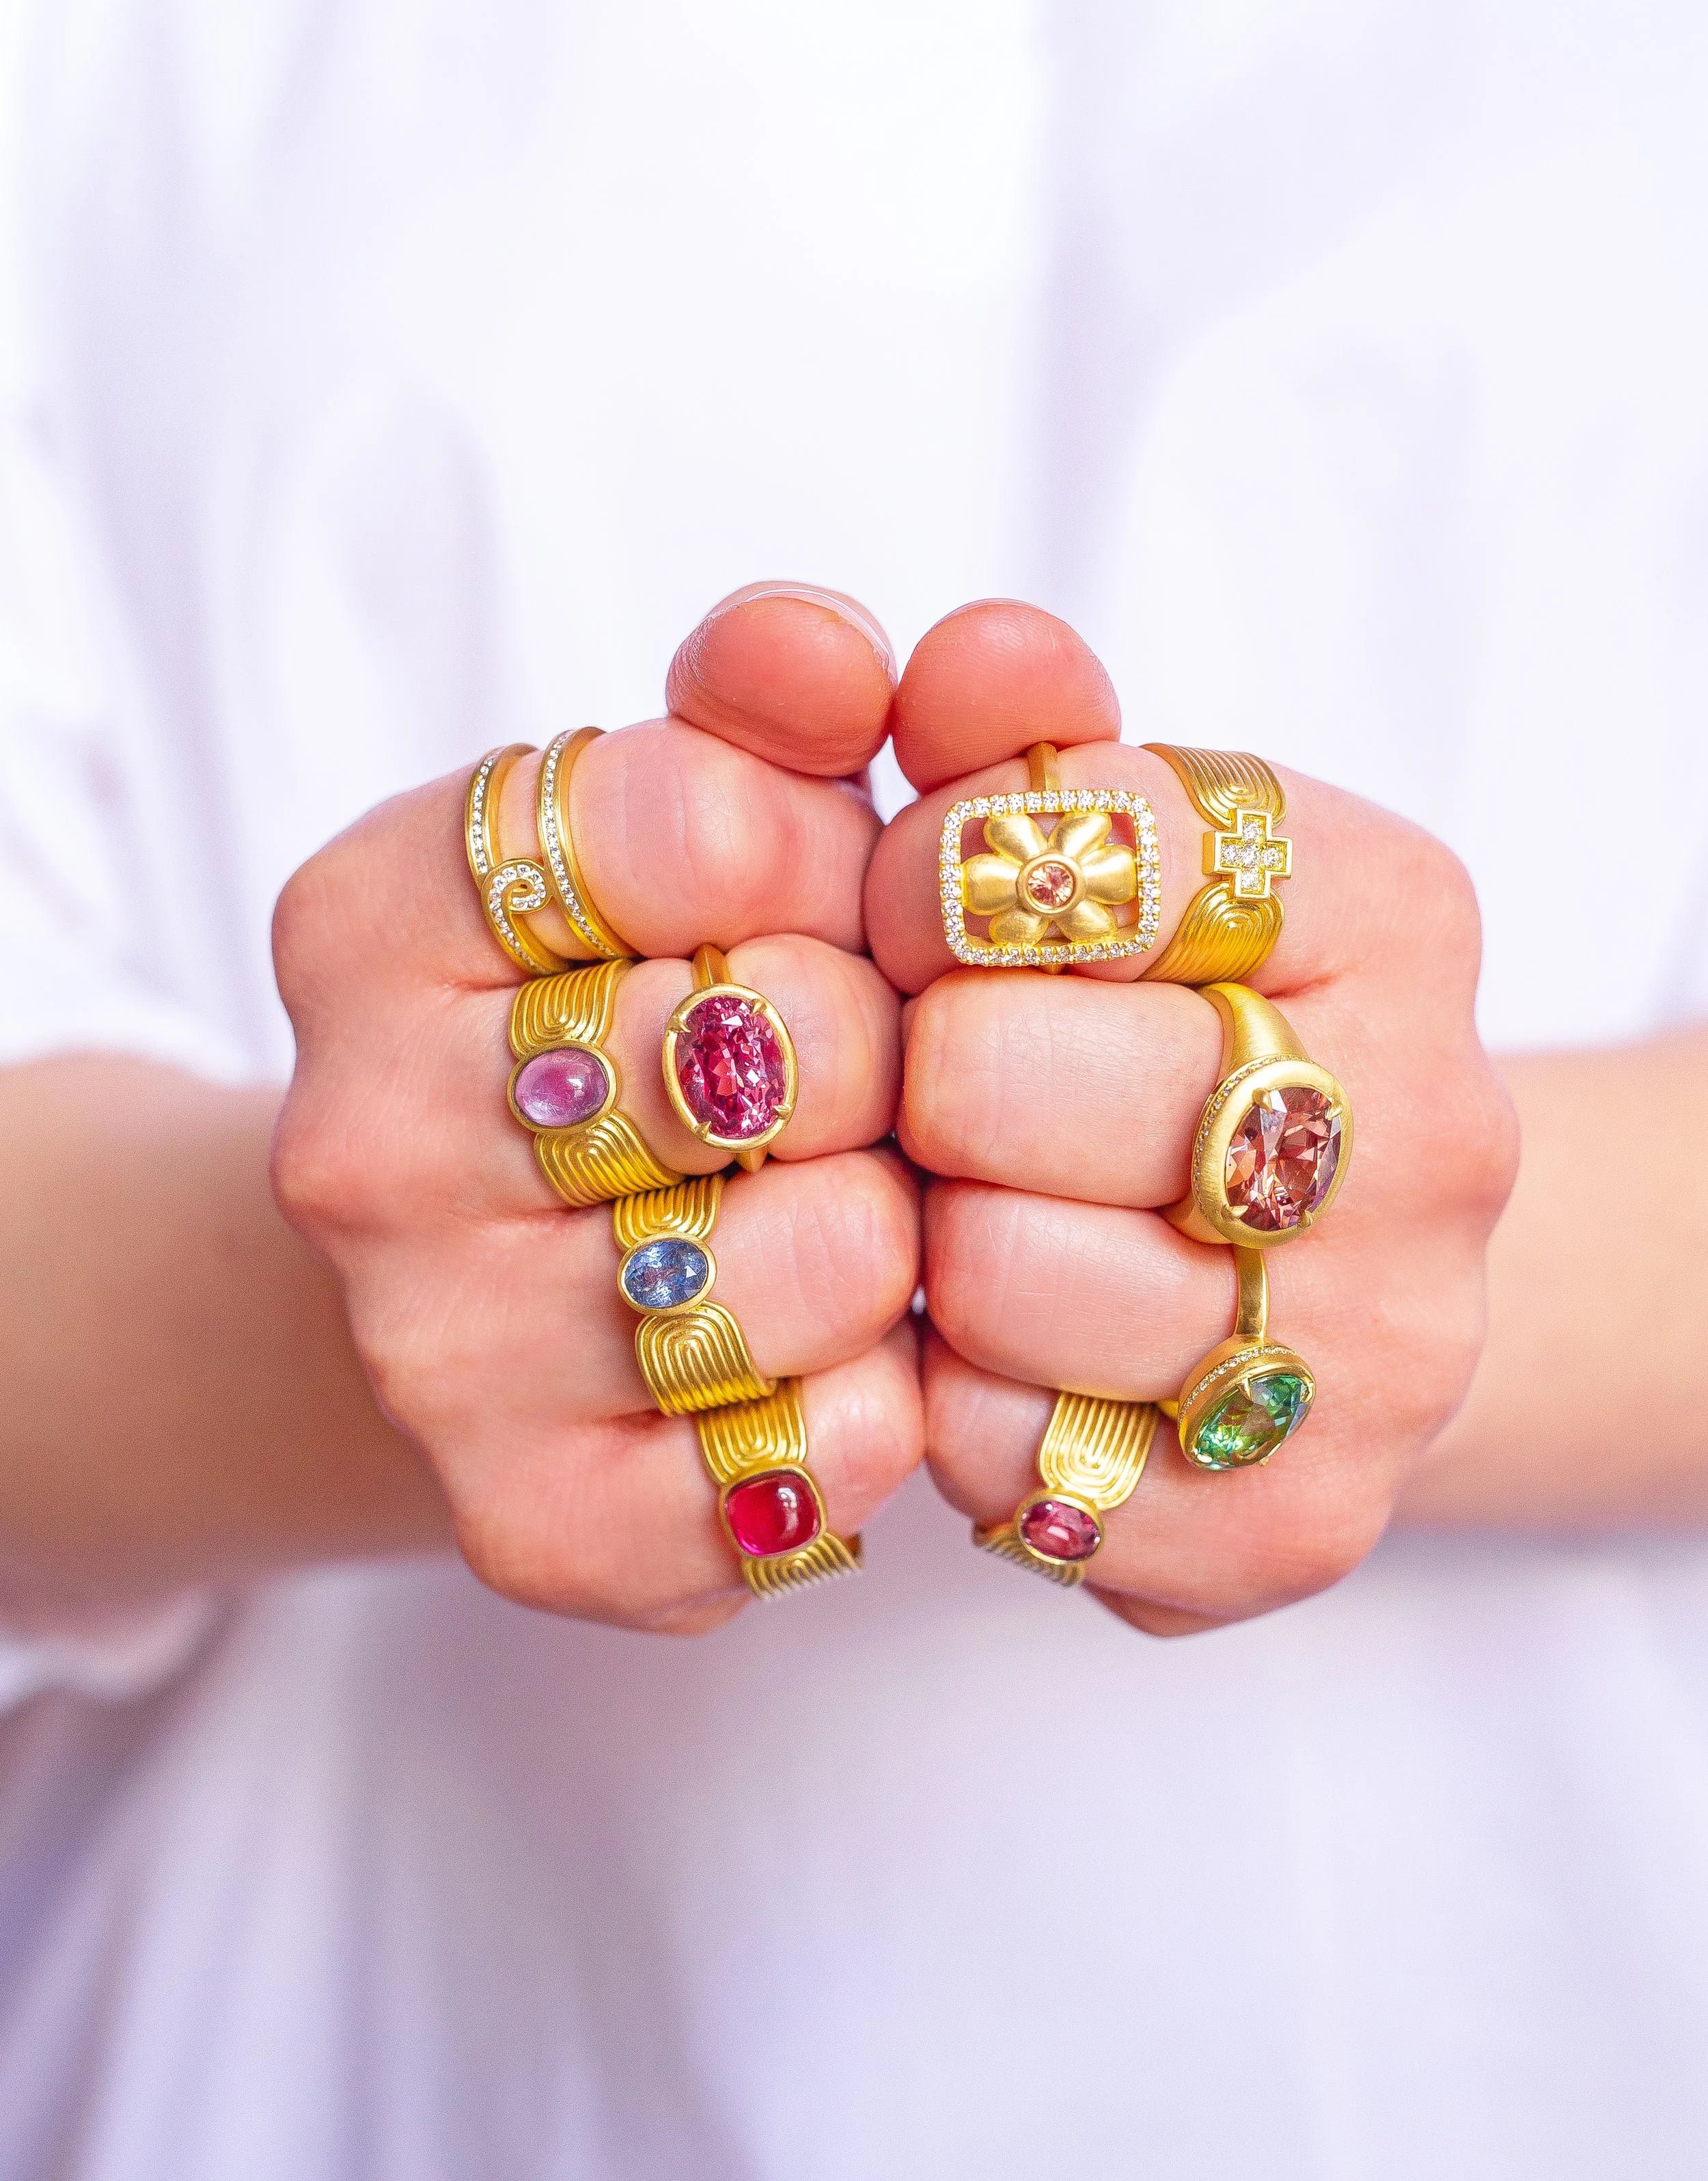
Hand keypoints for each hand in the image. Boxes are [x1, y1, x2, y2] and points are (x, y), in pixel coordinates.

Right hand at [272, 586, 920, 1633]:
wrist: (501, 1268)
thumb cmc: (636, 1009)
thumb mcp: (687, 808)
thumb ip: (773, 699)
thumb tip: (835, 653)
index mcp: (368, 919)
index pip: (697, 815)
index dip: (830, 848)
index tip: (818, 895)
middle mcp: (360, 1142)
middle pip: (773, 1040)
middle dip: (878, 1041)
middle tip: (854, 1071)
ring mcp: (430, 1352)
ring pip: (812, 1258)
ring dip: (897, 1223)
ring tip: (855, 1202)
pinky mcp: (534, 1527)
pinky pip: (813, 1458)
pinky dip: (882, 1400)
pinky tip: (841, 1351)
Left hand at [865, 601, 1518, 1636]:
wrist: (1328, 1269)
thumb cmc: (1157, 1028)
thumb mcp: (1093, 845)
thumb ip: (1002, 730)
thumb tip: (958, 662)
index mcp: (1394, 911)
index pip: (1059, 838)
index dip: (923, 875)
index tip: (931, 918)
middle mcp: (1432, 1130)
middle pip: (990, 1072)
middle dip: (910, 1072)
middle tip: (932, 1088)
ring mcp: (1392, 1345)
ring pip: (994, 1278)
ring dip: (928, 1250)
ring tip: (977, 1224)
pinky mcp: (1304, 1523)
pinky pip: (1009, 1463)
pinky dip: (960, 1413)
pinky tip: (1012, 1363)